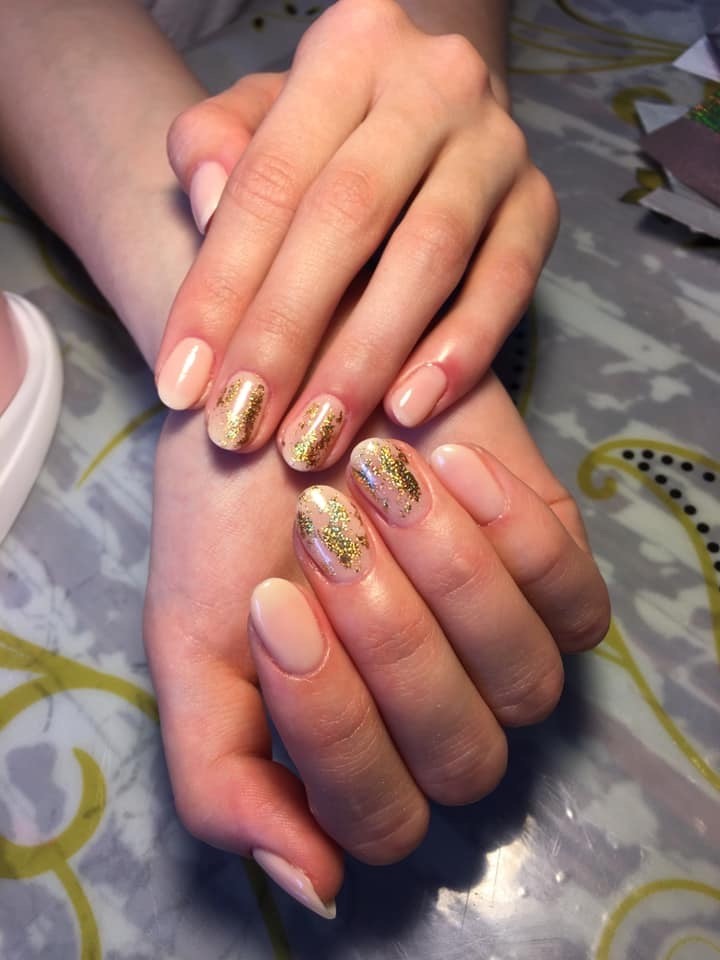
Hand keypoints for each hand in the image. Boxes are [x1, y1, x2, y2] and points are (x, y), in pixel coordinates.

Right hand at [143, 369, 608, 917]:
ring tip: (378, 477)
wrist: (274, 385)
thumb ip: (222, 772)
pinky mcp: (559, 575)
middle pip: (460, 754)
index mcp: (351, 750)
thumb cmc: (230, 511)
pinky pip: (576, 600)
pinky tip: (450, 463)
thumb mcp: (189, 641)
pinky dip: (515, 535)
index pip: (376, 812)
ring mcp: (509, 649)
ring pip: (526, 684)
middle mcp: (442, 717)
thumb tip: (313, 886)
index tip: (271, 603)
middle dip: (389, 640)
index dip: (330, 724)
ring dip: (449, 579)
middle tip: (323, 528)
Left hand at [154, 0, 558, 467]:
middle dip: (287, 334)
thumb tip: (208, 200)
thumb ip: (215, 148)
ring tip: (318, 435)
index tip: (181, 385)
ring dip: (367, 356)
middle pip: (348, 216)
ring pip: (428, 255)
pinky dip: (459, 349)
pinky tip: (409, 408)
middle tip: (244, 426)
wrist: (430, 113)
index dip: (219, 289)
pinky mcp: (539, 205)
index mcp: (348, 49)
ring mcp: (497, 144)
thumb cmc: (326, 137)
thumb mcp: (258, 120)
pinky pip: (506, 283)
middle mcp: (433, 81)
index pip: (268, 180)